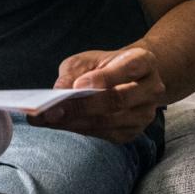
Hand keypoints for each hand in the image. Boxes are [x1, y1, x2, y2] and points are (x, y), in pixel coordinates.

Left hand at [28, 48, 164, 143]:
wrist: (128, 80)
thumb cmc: (105, 66)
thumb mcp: (88, 60)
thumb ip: (74, 72)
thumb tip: (58, 91)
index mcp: (144, 62)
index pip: (130, 68)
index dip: (105, 78)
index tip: (78, 85)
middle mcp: (150, 89)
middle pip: (118, 100)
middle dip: (81, 107)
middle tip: (50, 110)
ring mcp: (143, 114)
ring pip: (108, 122)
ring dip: (73, 121)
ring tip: (44, 119)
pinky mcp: (131, 132)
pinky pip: (101, 133)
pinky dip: (75, 128)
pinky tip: (54, 123)